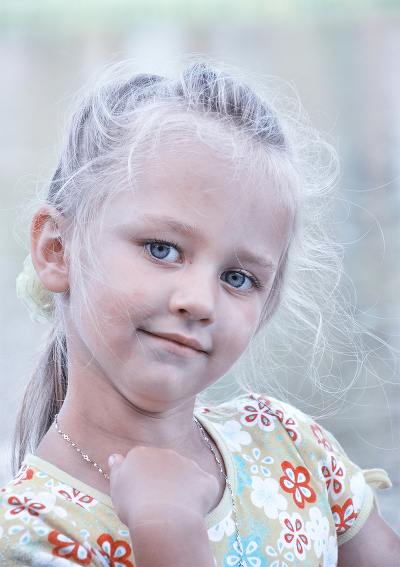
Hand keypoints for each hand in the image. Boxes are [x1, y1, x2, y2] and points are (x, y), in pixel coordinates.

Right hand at [108, 446, 217, 566]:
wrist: (163, 521)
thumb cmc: (134, 506)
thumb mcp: (116, 487)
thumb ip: (117, 469)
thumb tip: (115, 456)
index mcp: (142, 453)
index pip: (141, 460)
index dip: (142, 478)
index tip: (140, 494)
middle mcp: (166, 453)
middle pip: (164, 464)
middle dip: (162, 479)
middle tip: (156, 502)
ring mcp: (188, 464)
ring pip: (185, 474)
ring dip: (181, 487)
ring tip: (173, 510)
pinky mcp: (206, 479)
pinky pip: (204, 486)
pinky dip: (200, 496)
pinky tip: (191, 510)